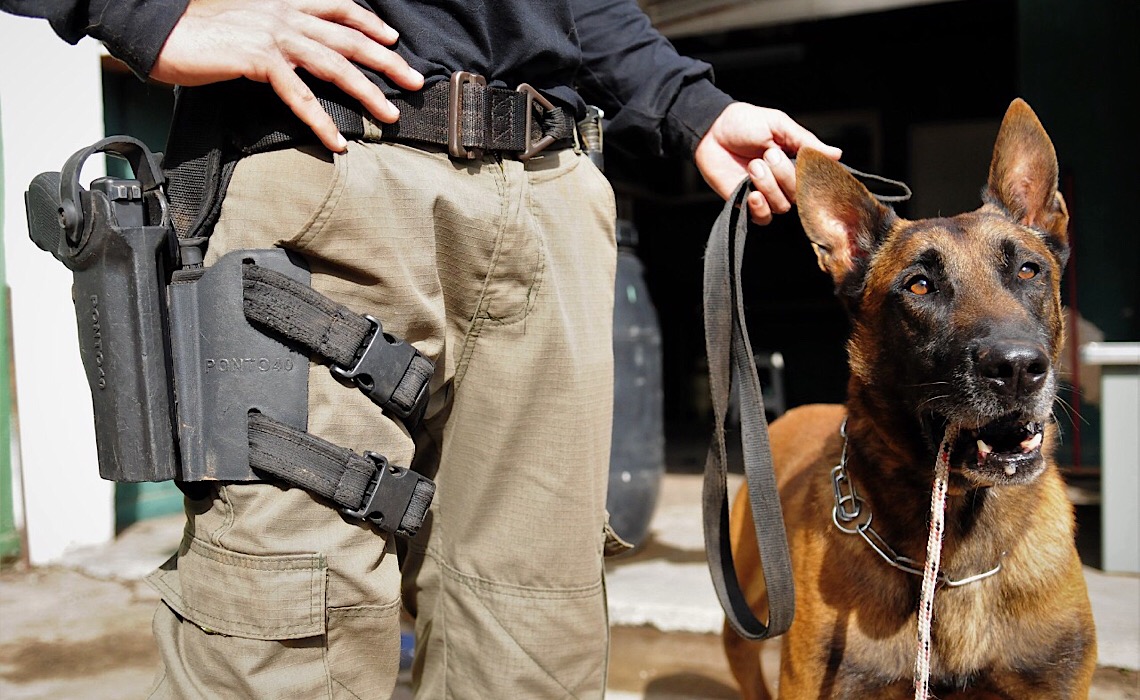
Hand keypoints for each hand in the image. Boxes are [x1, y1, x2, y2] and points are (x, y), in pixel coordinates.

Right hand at [150, 0, 423, 151]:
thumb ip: (275, 32)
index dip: (370, 22)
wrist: (158, 29)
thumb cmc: (198, 32)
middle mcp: (285, 14)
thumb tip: (294, 51)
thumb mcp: (245, 23)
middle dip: (387, 62)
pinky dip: (320, 121)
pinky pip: (298, 95)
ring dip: (367, 92)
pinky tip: (337, 142)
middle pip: (349, 38)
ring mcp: (273, 36)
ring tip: (391, 115)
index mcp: (284, 2)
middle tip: (415, 83)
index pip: (339, 6)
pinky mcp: (258, 60)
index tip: (393, 41)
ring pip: (334, 65)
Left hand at [694, 102, 841, 224]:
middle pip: (799, 194)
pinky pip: (763, 218)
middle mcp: (784, 181)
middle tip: (768, 154)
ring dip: (769, 185)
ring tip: (753, 166)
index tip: (805, 164)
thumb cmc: (745, 123)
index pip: (816, 180)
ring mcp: (766, 194)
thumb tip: (837, 155)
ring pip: (782, 206)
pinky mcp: (746, 204)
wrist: (711, 130)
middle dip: (785, 174)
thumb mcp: (779, 125)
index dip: (814, 177)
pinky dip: (760, 208)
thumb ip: (806, 141)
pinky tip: (753, 193)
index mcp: (795, 161)